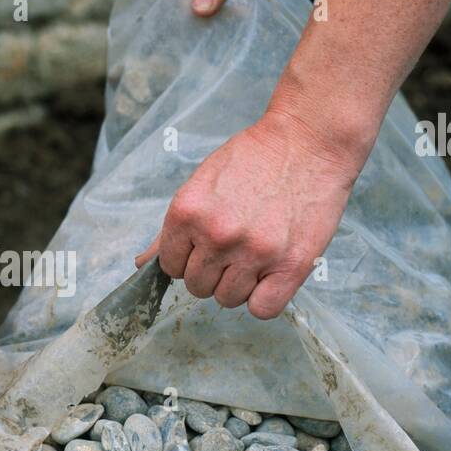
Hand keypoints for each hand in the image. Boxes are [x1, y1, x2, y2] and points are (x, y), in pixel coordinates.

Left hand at [134, 109, 366, 318]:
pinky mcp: (291, 266)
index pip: (170, 266)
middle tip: (235, 245)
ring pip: (227, 299)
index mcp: (187, 213)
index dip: (188, 258)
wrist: (309, 140)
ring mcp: (254, 253)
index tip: (206, 245)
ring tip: (255, 254)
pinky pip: (263, 309)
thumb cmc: (254, 159)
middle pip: (197, 286)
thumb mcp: (202, 184)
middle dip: (212, 271)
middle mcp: (217, 235)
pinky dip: (264, 298)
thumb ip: (172, 229)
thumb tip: (142, 264)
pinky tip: (270, 275)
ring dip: (239, 284)